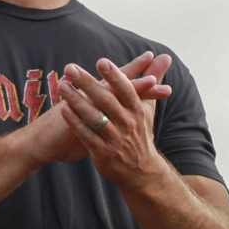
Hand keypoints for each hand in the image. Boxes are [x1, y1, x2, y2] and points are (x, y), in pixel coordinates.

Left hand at [52, 53, 171, 185]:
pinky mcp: (104, 153)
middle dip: (88, 83)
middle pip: (107, 100)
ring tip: (62, 85)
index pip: (127, 90)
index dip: (115, 76)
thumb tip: (165, 56)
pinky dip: (76, 124)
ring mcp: (115, 139)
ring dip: (77, 101)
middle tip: (70, 68)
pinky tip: (64, 110)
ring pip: (95, 118)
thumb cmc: (140, 133)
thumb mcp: (148, 106)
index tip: (102, 61)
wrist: (142, 172)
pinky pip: (87, 136)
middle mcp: (128, 124)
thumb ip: (154, 79)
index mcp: (138, 111)